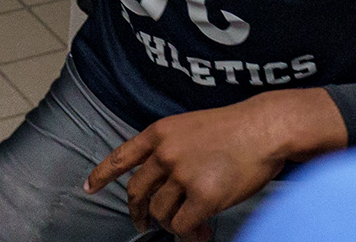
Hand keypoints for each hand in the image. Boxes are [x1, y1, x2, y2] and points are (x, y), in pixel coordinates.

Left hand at [85, 90, 344, 241]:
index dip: (103, 174)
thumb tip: (160, 182)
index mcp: (160, 133)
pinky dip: (189, 233)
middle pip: (137, 191)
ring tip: (189, 226)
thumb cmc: (236, 127)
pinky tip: (201, 232)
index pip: (122, 156)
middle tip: (143, 222)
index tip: (89, 187)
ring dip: (171, 223)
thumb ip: (170, 148)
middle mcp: (165, 153)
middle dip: (138, 211)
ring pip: (160, 212)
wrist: (266, 127)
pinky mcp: (202, 196)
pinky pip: (182, 225)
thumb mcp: (190, 126)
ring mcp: (182, 175)